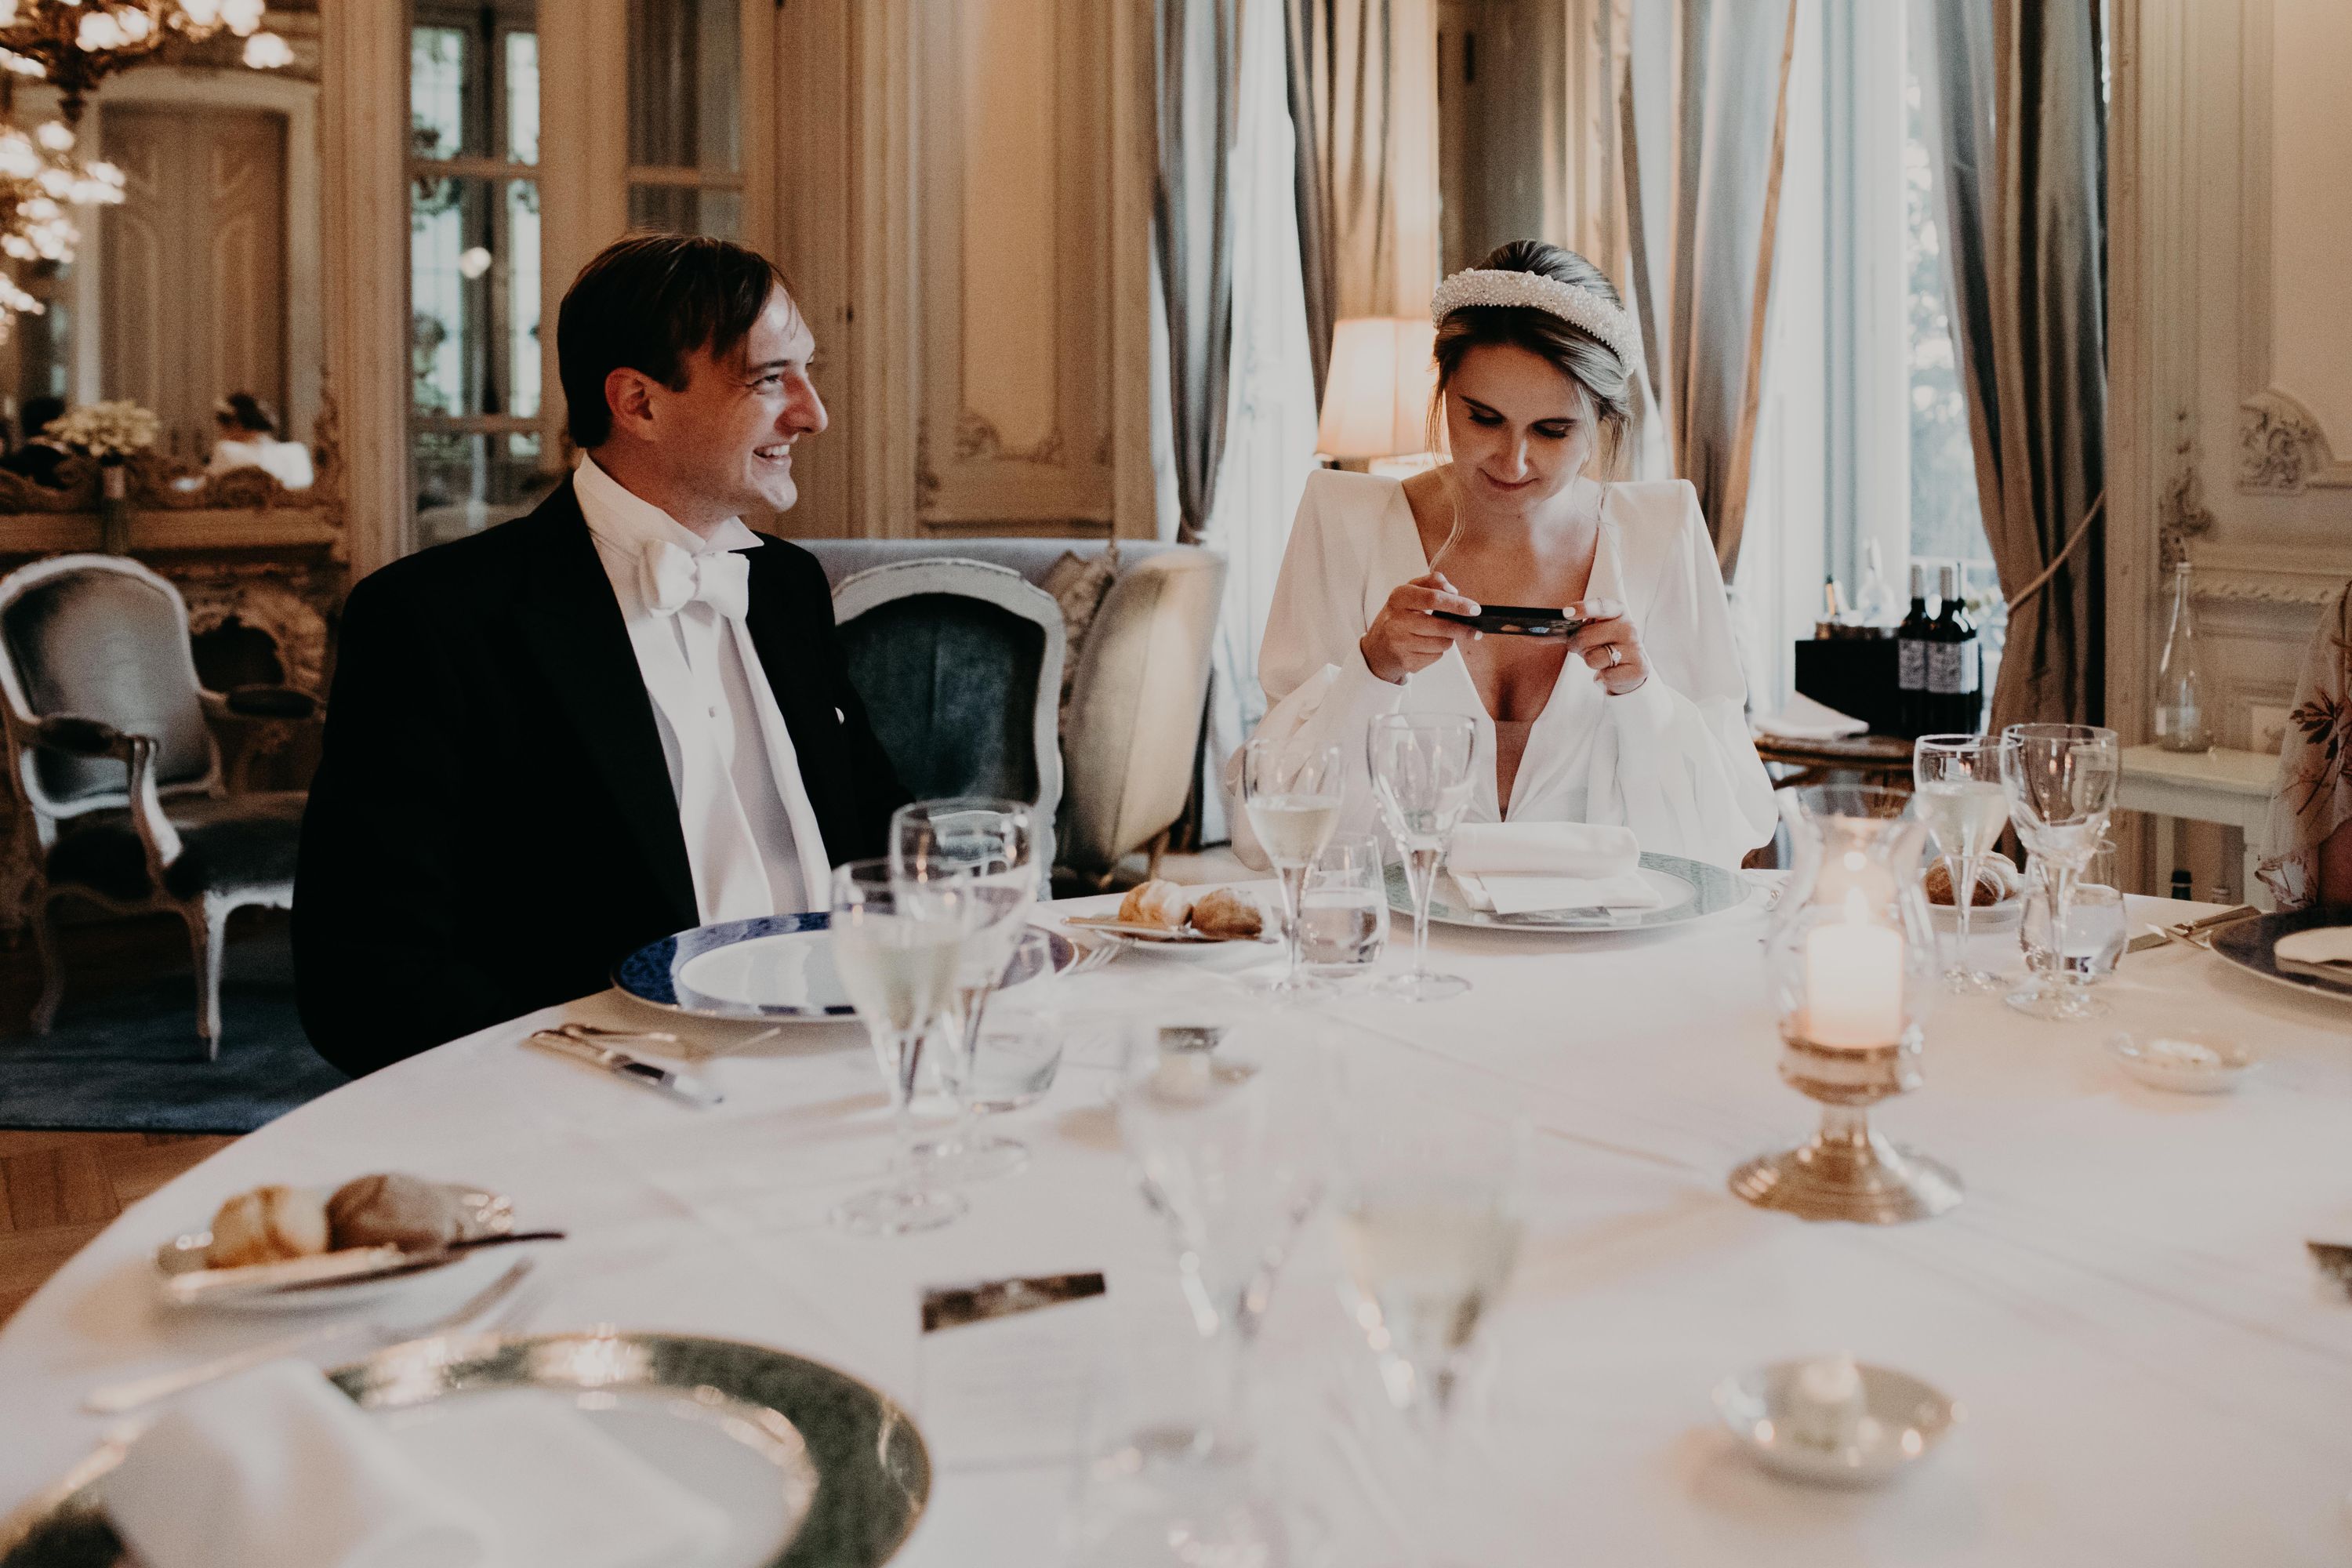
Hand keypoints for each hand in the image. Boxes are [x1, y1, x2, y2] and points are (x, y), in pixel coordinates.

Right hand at [1360, 572, 1481, 684]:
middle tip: (1475, 631)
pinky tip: (1426, 648)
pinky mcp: (1405, 661)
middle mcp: (1397, 619)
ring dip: (1448, 640)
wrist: (1376, 649)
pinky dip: (1436, 652)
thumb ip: (1432, 582)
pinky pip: (1435, 656)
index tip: (1475, 609)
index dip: (1458, 604)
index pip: (1433, 598)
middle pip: (1442, 626)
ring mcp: (1400, 642)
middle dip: (1463, 629)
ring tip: (1439, 636)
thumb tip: (1454, 591)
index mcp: (1399, 597)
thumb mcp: (1408, 593)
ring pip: (1442, 643)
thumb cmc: (1398, 616)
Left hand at [1564, 599, 1648, 694]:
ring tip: (1601, 660)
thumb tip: (1530, 634)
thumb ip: (1564, 631)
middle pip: (1586, 637)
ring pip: (1594, 658)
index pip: (1600, 606)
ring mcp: (1636, 647)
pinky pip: (1606, 675)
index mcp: (1616, 611)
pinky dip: (1603, 677)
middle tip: (1584, 648)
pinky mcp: (1639, 667)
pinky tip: (1611, 672)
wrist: (1629, 670)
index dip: (1584, 609)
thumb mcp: (1587, 634)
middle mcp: (1629, 626)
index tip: (1567, 613)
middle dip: (1577, 646)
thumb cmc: (1603, 646)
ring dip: (1590, 662)